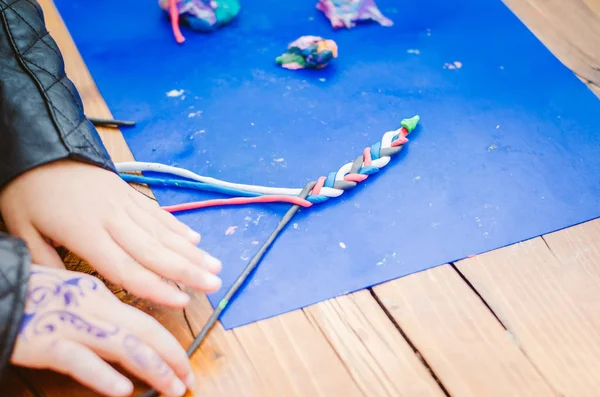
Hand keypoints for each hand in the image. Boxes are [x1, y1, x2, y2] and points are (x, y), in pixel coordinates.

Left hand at [0, 160, 221, 307]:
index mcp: (85, 231)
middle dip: (188, 270)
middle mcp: (112, 218)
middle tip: (215, 284)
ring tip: (215, 266)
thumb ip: (44, 261)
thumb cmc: (27, 190)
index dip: (156, 286)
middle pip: (154, 251)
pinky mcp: (129, 193)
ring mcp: (124, 203)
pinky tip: (195, 240)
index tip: (182, 300)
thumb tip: (68, 290)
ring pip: (162, 232)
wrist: (40, 146)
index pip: (125, 267)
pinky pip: (157, 213)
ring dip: (191, 251)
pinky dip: (177, 227)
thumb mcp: (21, 228)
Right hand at [12, 265, 193, 396]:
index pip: (145, 320)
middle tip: (188, 379)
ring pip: (123, 345)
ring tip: (171, 387)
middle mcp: (92, 306)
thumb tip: (128, 341)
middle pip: (144, 331)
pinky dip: (103, 375)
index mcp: (99, 294)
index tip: (183, 363)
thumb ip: (100, 316)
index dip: (169, 344)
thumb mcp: (73, 298)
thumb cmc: (31, 296)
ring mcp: (71, 323)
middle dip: (172, 356)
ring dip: (153, 368)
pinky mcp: (46, 342)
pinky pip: (79, 360)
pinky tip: (122, 390)